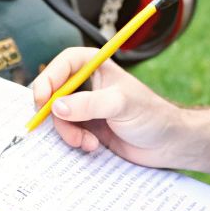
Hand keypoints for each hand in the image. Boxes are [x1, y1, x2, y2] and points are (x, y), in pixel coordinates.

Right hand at [31, 47, 187, 168]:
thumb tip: (56, 107)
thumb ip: (88, 105)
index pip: (62, 64)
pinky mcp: (86, 127)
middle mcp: (86, 84)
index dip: (48, 79)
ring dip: (67, 132)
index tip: (42, 101)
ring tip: (86, 142)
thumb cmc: (150, 116)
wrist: (167, 144)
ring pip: (57, 116)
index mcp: (95, 66)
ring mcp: (84, 107)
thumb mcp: (120, 105)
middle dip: (54, 113)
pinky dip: (74, 140)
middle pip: (53, 92)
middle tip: (59, 126)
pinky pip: (66, 132)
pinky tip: (92, 146)